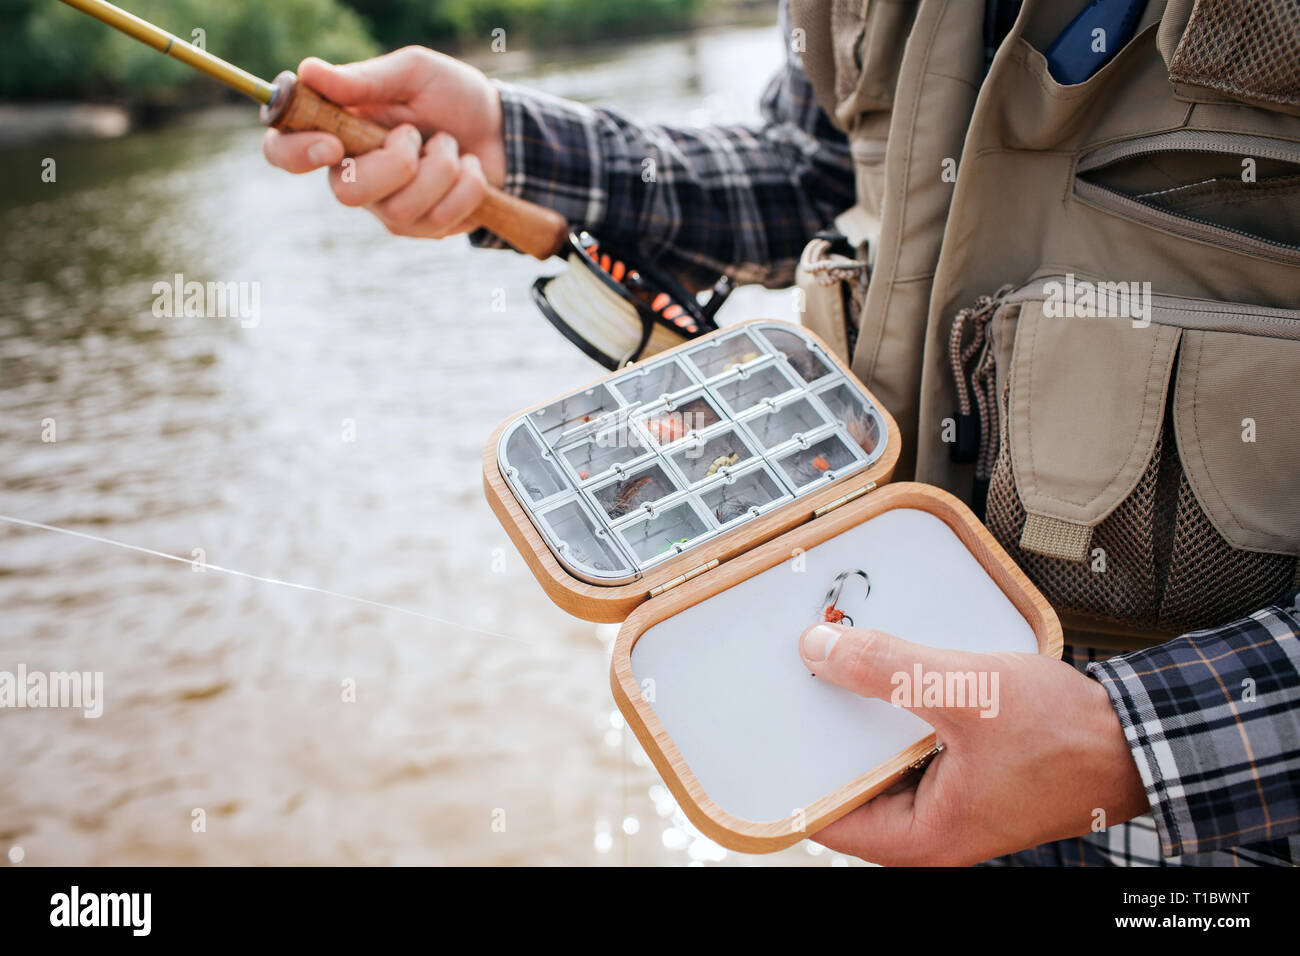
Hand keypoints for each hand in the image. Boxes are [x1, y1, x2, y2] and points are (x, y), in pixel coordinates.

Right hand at [261, 48, 505, 237]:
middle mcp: (354, 174)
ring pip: (400, 209)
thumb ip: (363, 78)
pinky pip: (440, 218)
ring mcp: (388, 207)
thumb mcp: (412, 73)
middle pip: (347, 194)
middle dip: (395, 164)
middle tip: (418, 135)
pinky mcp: (424, 228)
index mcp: (336, 131)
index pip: (284, 152)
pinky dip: (466, 185)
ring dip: (441, 167)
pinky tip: (469, 168)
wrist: (501, 128)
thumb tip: (308, 70)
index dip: (296, 154)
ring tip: (450, 144)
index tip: (333, 144)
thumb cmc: (450, 94)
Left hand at [797, 623, 1148, 864]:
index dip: (789, 771)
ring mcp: (946, 798)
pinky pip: (910, 741)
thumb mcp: (964, 692)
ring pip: (879, 757)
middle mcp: (927, 826)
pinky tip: (888, 671)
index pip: (823, 815)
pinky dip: (896, 708)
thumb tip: (820, 652)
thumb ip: (888, 670)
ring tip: (836, 665)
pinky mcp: (962, 770)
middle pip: (847, 780)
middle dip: (824, 731)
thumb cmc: (1068, 738)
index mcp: (919, 837)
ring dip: (862, 714)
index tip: (761, 728)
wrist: (1138, 738)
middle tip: (796, 680)